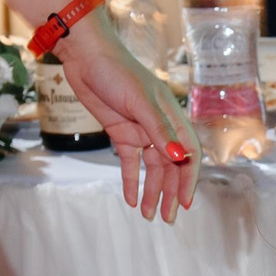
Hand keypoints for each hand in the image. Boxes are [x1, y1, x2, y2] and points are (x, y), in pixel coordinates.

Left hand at [59, 26, 198, 223]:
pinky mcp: (121, 133)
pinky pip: (130, 162)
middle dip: (170, 193)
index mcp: (172, 117)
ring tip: (148, 215)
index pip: (189, 154)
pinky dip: (131, 181)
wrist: (86, 56)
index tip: (184, 202)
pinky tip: (131, 199)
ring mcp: (140, 131)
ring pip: (151, 168)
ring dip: (151, 191)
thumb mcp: (140, 102)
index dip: (188, 179)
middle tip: (167, 218)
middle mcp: (160, 127)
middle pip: (170, 166)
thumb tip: (180, 158)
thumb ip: (160, 131)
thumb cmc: (117, 71)